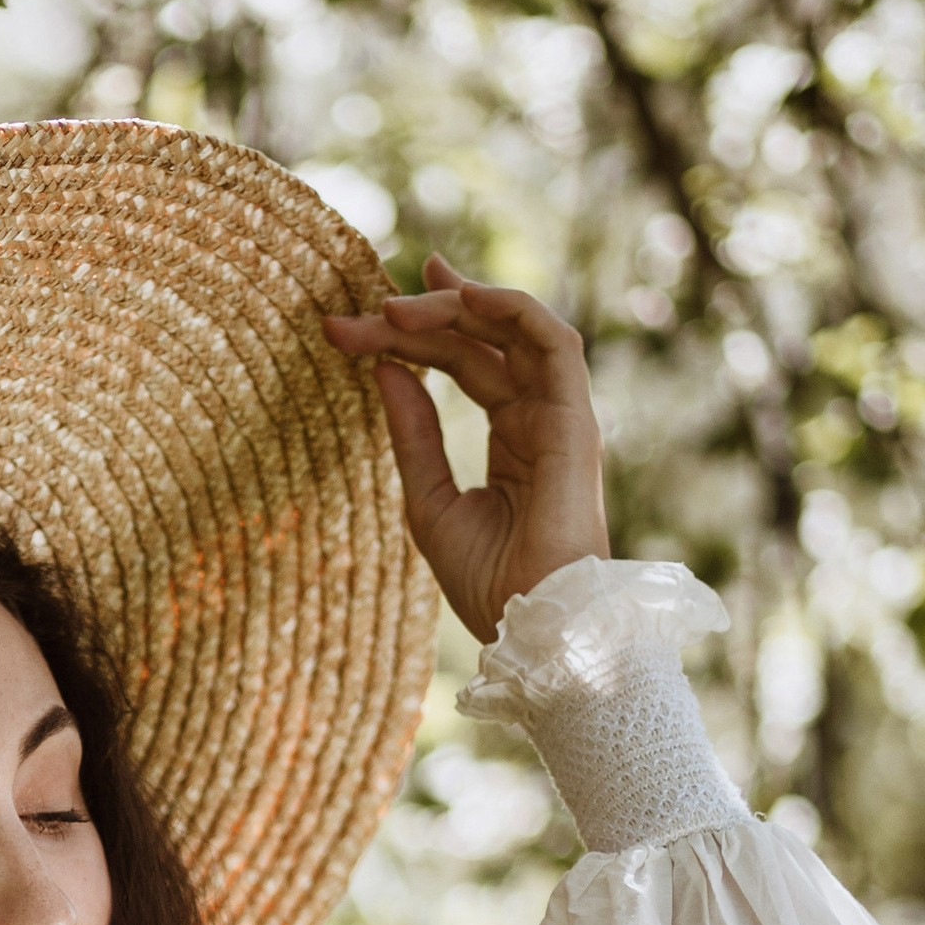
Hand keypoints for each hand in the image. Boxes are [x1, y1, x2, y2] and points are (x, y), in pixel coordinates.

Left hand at [324, 257, 609, 644]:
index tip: (349, 328)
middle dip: (419, 317)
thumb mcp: (428, 501)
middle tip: (360, 312)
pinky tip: (461, 297)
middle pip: (479, 341)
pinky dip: (511, 309)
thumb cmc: (488, 583)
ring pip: (513, 329)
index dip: (411, 337)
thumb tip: (383, 370)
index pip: (463, 362)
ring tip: (396, 304)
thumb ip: (412, 435)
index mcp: (512, 433)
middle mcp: (539, 414)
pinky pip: (553, 341)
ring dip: (457, 305)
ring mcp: (560, 413)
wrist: (531, 627)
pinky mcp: (576, 418)